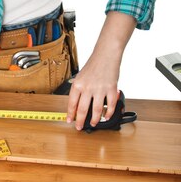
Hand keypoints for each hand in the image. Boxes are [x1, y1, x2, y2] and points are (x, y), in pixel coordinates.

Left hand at [67, 11, 135, 129]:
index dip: (70, 114)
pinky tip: (106, 117)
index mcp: (78, 84)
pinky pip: (110, 106)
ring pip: (96, 110)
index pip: (72, 103)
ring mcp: (100, 90)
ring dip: (94, 120)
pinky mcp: (111, 90)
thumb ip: (79, 90)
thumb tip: (77, 105)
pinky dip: (108, 113)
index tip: (69, 120)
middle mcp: (87, 88)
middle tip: (79, 127)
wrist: (106, 55)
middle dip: (80, 121)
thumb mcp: (81, 76)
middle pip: (82, 109)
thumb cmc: (94, 64)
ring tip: (92, 124)